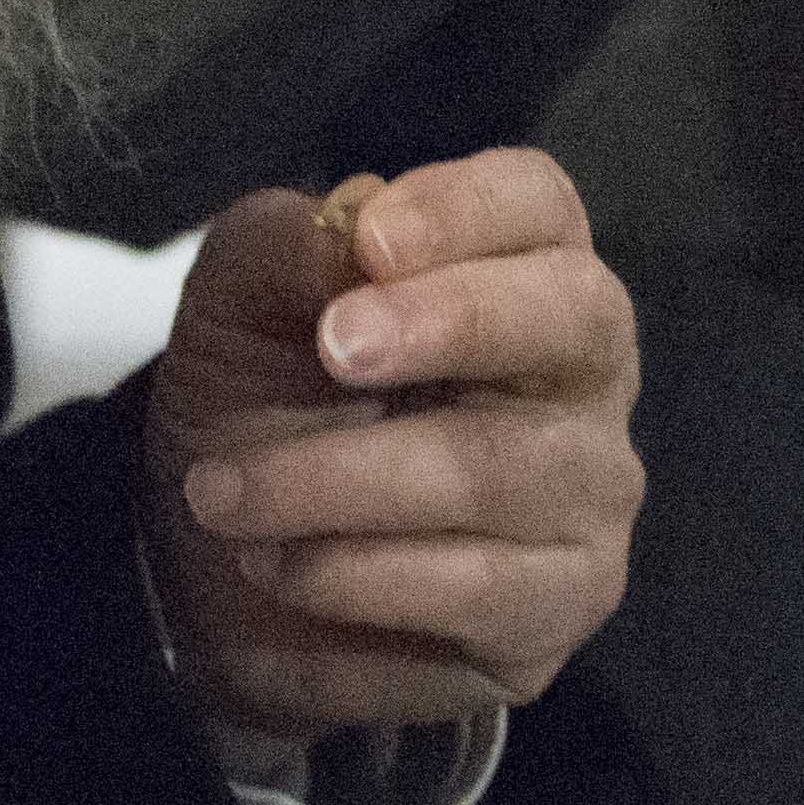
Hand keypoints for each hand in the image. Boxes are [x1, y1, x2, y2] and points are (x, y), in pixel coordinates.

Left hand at [144, 150, 640, 756]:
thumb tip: (351, 236)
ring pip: (496, 469)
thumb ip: (287, 249)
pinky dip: (354, 575)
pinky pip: (479, 586)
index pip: (537, 205)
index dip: (466, 211)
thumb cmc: (262, 398)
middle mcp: (580, 367)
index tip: (370, 239)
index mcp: (516, 262)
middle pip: (577, 314)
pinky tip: (278, 567)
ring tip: (225, 495)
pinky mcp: (565, 599)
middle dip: (452, 323)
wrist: (214, 560)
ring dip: (335, 481)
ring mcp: (589, 487)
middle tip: (334, 349)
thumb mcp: (238, 302)